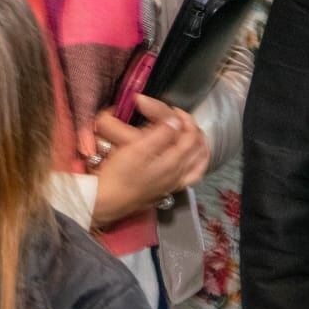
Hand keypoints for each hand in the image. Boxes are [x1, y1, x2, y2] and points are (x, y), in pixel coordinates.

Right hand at [91, 95, 209, 224]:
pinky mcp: (170, 188)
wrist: (108, 200)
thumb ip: (160, 134)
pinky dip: (196, 162)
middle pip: (198, 147)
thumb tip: (176, 121)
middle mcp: (180, 172)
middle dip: (192, 128)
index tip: (171, 109)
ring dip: (199, 144)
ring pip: (200, 161)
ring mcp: (176, 182)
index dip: (184, 119)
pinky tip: (188, 159)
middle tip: (178, 118)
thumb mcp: (136, 149)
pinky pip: (193, 174)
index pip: (191, 135)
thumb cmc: (119, 173)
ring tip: (189, 134)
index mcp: (174, 160)